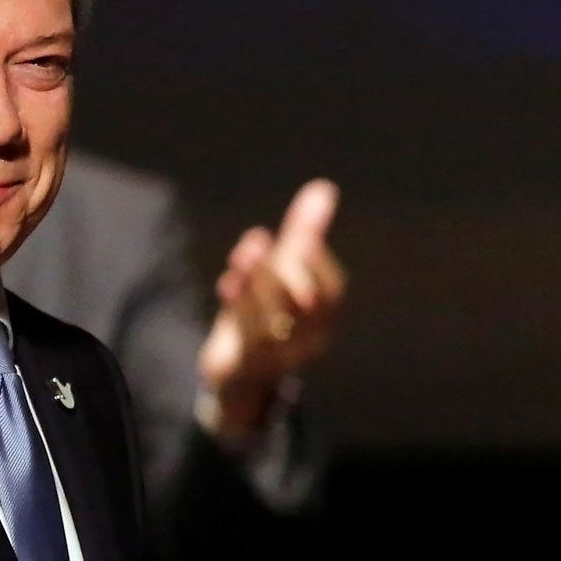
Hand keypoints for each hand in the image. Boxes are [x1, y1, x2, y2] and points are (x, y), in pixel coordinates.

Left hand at [195, 178, 345, 438]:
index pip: (331, 293)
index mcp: (321, 319)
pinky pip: (245, 340)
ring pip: (272, 325)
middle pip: (302, 309)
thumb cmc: (268, 311)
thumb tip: (324, 188)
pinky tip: (229, 283)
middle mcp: (307, 341)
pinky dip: (237, 309)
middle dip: (281, 272)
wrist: (240, 371)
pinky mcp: (246, 367)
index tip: (301, 239)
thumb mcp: (285, 271)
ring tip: (243, 254)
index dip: (318, 266)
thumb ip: (304, 233)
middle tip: (259, 240)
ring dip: (255, 286)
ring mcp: (277, 358)